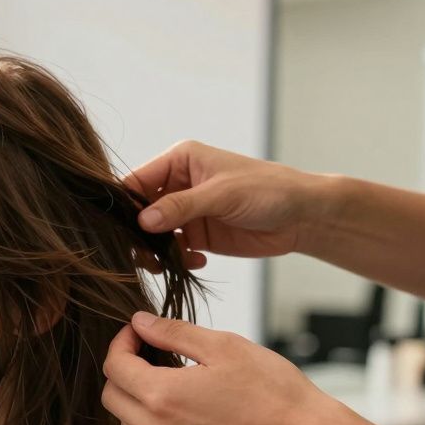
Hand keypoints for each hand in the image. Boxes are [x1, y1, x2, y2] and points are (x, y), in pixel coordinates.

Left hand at [101, 312, 346, 424]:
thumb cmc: (273, 391)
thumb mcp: (222, 346)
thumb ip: (173, 333)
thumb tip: (140, 322)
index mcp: (162, 397)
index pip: (115, 367)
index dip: (121, 342)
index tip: (138, 330)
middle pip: (112, 397)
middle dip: (122, 369)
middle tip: (149, 349)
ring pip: (127, 423)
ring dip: (135, 396)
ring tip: (167, 375)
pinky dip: (154, 419)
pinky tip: (183, 401)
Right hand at [126, 140, 328, 268]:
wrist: (301, 216)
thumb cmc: (268, 190)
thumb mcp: (222, 194)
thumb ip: (181, 206)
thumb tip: (143, 220)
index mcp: (180, 161)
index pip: (137, 181)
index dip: (125, 204)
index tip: (123, 228)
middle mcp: (178, 185)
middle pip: (140, 211)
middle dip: (139, 233)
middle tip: (144, 254)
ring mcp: (186, 212)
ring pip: (152, 234)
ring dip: (155, 251)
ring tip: (167, 263)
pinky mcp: (196, 235)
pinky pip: (172, 251)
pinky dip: (176, 260)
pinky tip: (197, 262)